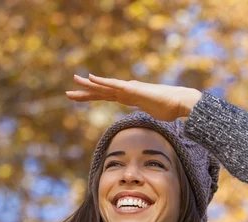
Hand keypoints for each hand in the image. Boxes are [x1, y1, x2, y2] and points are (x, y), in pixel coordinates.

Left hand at [65, 74, 201, 121]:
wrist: (179, 102)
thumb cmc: (169, 108)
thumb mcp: (151, 113)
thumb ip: (145, 113)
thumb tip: (144, 118)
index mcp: (129, 96)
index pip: (107, 96)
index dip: (93, 96)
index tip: (80, 97)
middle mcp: (126, 90)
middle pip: (101, 92)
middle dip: (85, 93)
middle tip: (68, 93)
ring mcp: (129, 88)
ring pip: (104, 87)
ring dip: (88, 85)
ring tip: (74, 80)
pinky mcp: (132, 89)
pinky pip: (113, 85)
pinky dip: (101, 81)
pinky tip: (89, 78)